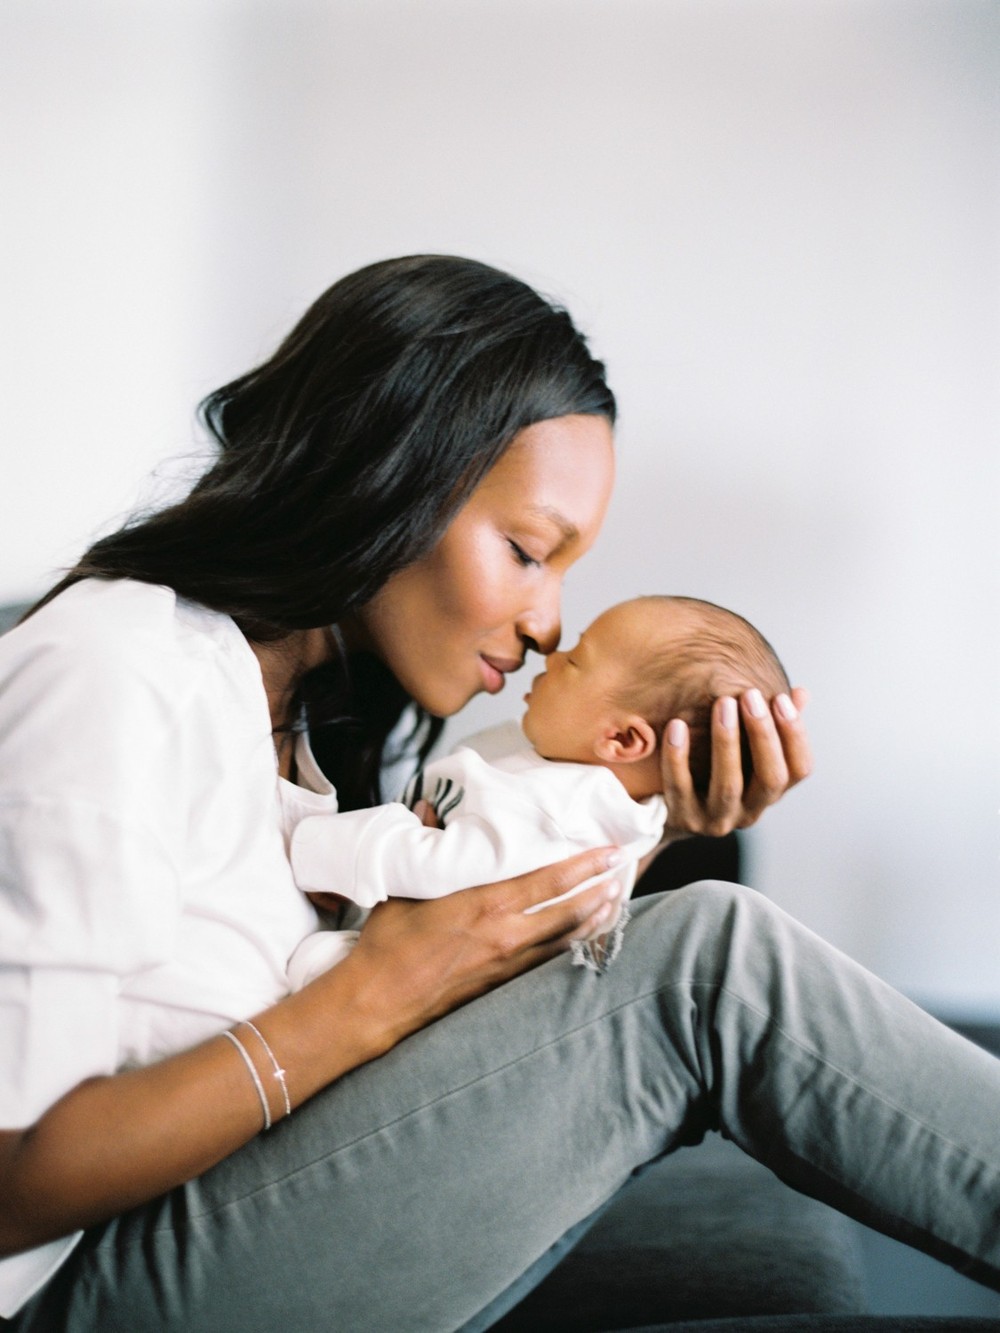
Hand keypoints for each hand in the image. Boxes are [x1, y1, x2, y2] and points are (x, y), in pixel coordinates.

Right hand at [338, 847, 624, 1043]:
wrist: (378, 1002)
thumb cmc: (388, 945)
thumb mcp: (405, 887)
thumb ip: (426, 842)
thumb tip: (429, 806)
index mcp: (485, 906)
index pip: (549, 881)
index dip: (584, 866)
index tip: (609, 851)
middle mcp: (505, 935)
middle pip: (569, 911)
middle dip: (601, 890)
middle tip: (624, 871)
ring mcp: (508, 964)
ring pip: (566, 939)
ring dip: (595, 920)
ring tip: (617, 902)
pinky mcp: (503, 985)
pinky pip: (549, 962)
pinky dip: (573, 946)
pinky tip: (584, 939)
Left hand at [660, 687, 811, 838]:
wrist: (666, 813)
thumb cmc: (713, 771)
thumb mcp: (744, 752)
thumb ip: (771, 726)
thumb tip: (801, 693)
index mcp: (770, 793)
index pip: (799, 769)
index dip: (795, 735)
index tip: (780, 698)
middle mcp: (750, 812)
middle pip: (770, 778)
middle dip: (763, 734)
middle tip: (750, 695)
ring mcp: (717, 820)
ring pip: (728, 785)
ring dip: (726, 742)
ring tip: (721, 703)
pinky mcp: (683, 820)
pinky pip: (679, 788)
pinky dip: (676, 757)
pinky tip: (675, 725)